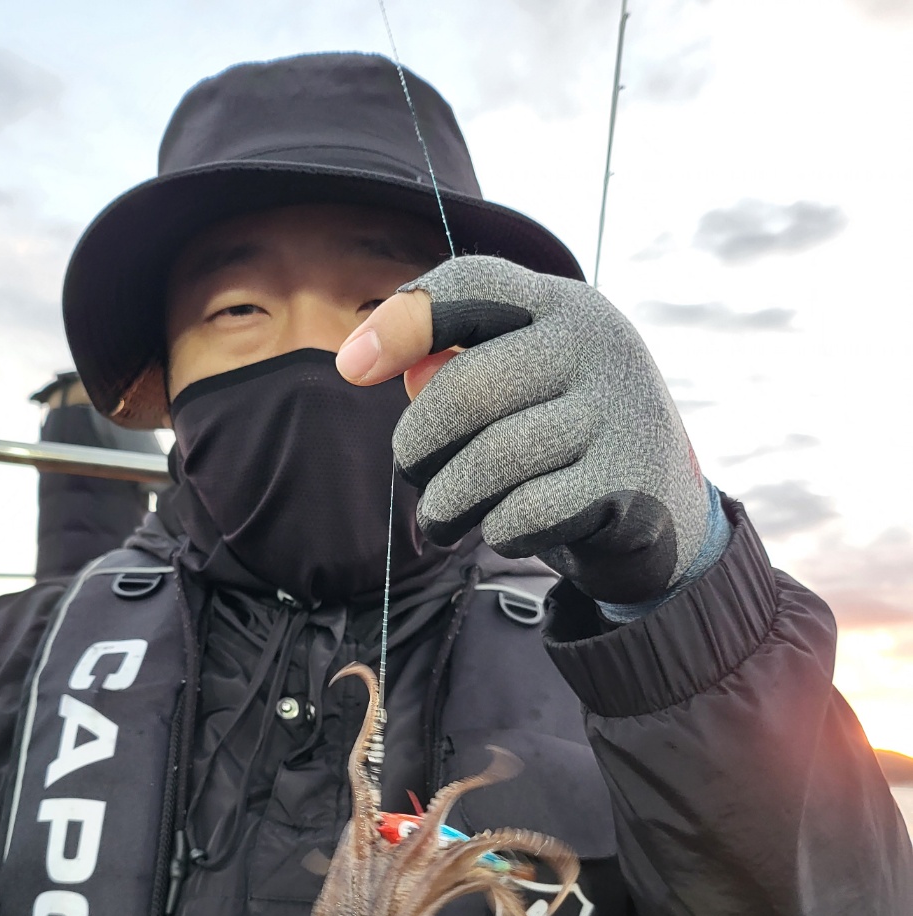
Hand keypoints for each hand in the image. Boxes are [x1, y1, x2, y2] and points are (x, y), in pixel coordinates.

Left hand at [336, 255, 708, 605]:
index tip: (351, 369)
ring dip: (447, 503)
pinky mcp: (628, 484)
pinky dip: (497, 530)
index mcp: (564, 306)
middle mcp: (599, 345)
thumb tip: (393, 370)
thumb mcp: (521, 389)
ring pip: (492, 460)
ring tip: (440, 521)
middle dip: (418, 445)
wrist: (664, 511)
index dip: (404, 320)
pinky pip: (525, 513)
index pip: (474, 284)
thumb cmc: (563, 441)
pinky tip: (503, 531)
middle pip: (467, 388)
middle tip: (411, 476)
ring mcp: (620, 413)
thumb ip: (457, 372)